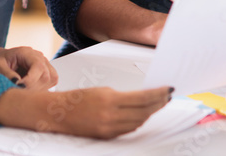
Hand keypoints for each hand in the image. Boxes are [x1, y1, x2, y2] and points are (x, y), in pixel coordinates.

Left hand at [0, 46, 58, 90]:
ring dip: (38, 90)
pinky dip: (41, 90)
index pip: (38, 66)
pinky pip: (51, 83)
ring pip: (51, 80)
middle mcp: (39, 57)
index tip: (19, 87)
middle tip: (19, 92)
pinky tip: (29, 90)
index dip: (31, 80)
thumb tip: (18, 83)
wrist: (3, 60)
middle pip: (46, 76)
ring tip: (24, 91)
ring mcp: (45, 64)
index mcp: (26, 52)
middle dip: (33, 88)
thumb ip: (7, 74)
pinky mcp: (47, 72)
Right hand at [52, 86, 171, 138]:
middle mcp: (110, 116)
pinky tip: (144, 115)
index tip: (168, 90)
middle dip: (158, 104)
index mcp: (108, 99)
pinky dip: (139, 121)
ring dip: (150, 113)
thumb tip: (140, 99)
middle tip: (168, 97)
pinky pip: (129, 129)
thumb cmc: (76, 98)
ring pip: (138, 122)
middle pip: (143, 112)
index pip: (141, 98)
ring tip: (159, 104)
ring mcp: (109, 128)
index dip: (157, 95)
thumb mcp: (100, 90)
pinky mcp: (107, 136)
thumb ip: (120, 96)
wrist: (57, 113)